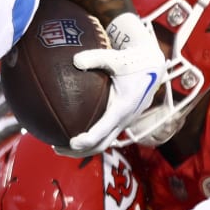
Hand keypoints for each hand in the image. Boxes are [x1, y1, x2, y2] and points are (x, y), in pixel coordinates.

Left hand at [67, 11, 167, 156]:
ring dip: (83, 148)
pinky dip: (90, 139)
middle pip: (101, 145)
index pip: (103, 131)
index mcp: (123, 108)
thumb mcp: (115, 57)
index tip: (70, 142)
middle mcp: (125, 119)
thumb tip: (75, 60)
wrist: (152, 64)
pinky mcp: (122, 120)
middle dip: (79, 151)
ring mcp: (124, 122)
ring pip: (103, 143)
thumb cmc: (133, 60)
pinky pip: (106, 135)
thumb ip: (95, 58)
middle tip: (56, 148)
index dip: (87, 141)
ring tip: (59, 146)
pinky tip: (72, 131)